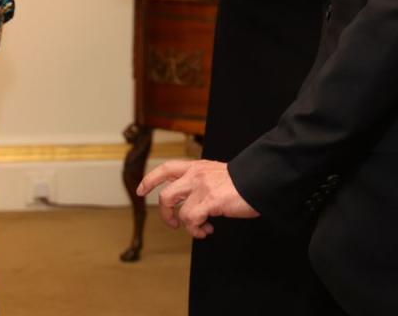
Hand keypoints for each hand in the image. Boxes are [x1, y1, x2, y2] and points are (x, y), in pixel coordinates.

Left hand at [137, 159, 257, 238]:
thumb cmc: (240, 182)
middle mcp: (195, 175)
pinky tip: (207, 230)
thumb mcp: (215, 174)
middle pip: (165, 194)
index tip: (140, 190)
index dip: (150, 179)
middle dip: (165, 214)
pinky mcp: (210, 200)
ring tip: (200, 229)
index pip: (165, 169)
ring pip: (178, 210)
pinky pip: (192, 220)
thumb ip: (200, 182)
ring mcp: (201, 187)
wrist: (257, 179)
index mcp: (195, 167)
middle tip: (173, 224)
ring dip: (185, 226)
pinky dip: (196, 230)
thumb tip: (191, 201)